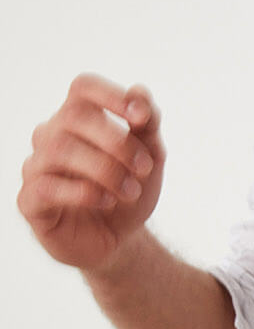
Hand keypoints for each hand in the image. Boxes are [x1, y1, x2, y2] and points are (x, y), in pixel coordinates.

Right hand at [18, 73, 164, 272]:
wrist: (120, 239)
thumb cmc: (128, 190)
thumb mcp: (149, 157)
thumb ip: (147, 124)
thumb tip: (139, 91)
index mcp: (78, 119)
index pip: (83, 88)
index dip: (111, 96)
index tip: (141, 118)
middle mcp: (50, 136)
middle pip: (73, 115)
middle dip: (117, 141)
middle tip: (145, 168)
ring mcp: (36, 167)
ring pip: (59, 149)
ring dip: (104, 169)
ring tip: (130, 191)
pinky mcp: (30, 201)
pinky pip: (45, 187)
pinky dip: (82, 192)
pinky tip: (107, 201)